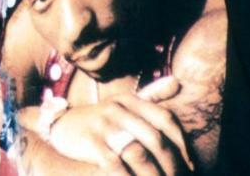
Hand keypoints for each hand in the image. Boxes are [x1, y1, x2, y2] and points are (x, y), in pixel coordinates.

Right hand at [46, 77, 192, 175]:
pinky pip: (115, 164)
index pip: (165, 118)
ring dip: (154, 174)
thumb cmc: (99, 120)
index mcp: (129, 100)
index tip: (190, 164)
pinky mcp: (90, 142)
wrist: (59, 126)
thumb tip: (177, 83)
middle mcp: (117, 109)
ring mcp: (103, 125)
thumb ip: (151, 96)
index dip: (182, 143)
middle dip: (171, 163)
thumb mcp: (122, 104)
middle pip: (155, 138)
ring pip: (138, 153)